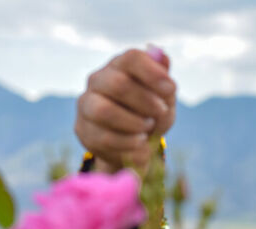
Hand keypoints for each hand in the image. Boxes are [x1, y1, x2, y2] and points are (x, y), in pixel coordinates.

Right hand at [74, 46, 176, 172]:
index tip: (171, 89)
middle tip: (161, 111)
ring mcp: (87, 105)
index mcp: (120, 66)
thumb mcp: (163, 98)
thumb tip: (162, 55)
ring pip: (104, 111)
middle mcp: (98, 81)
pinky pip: (106, 138)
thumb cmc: (150, 114)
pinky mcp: (84, 131)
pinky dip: (129, 142)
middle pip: (118, 84)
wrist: (136, 145)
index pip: (132, 58)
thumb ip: (164, 79)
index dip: (153, 72)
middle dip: (146, 101)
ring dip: (134, 123)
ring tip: (148, 127)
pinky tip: (140, 141)